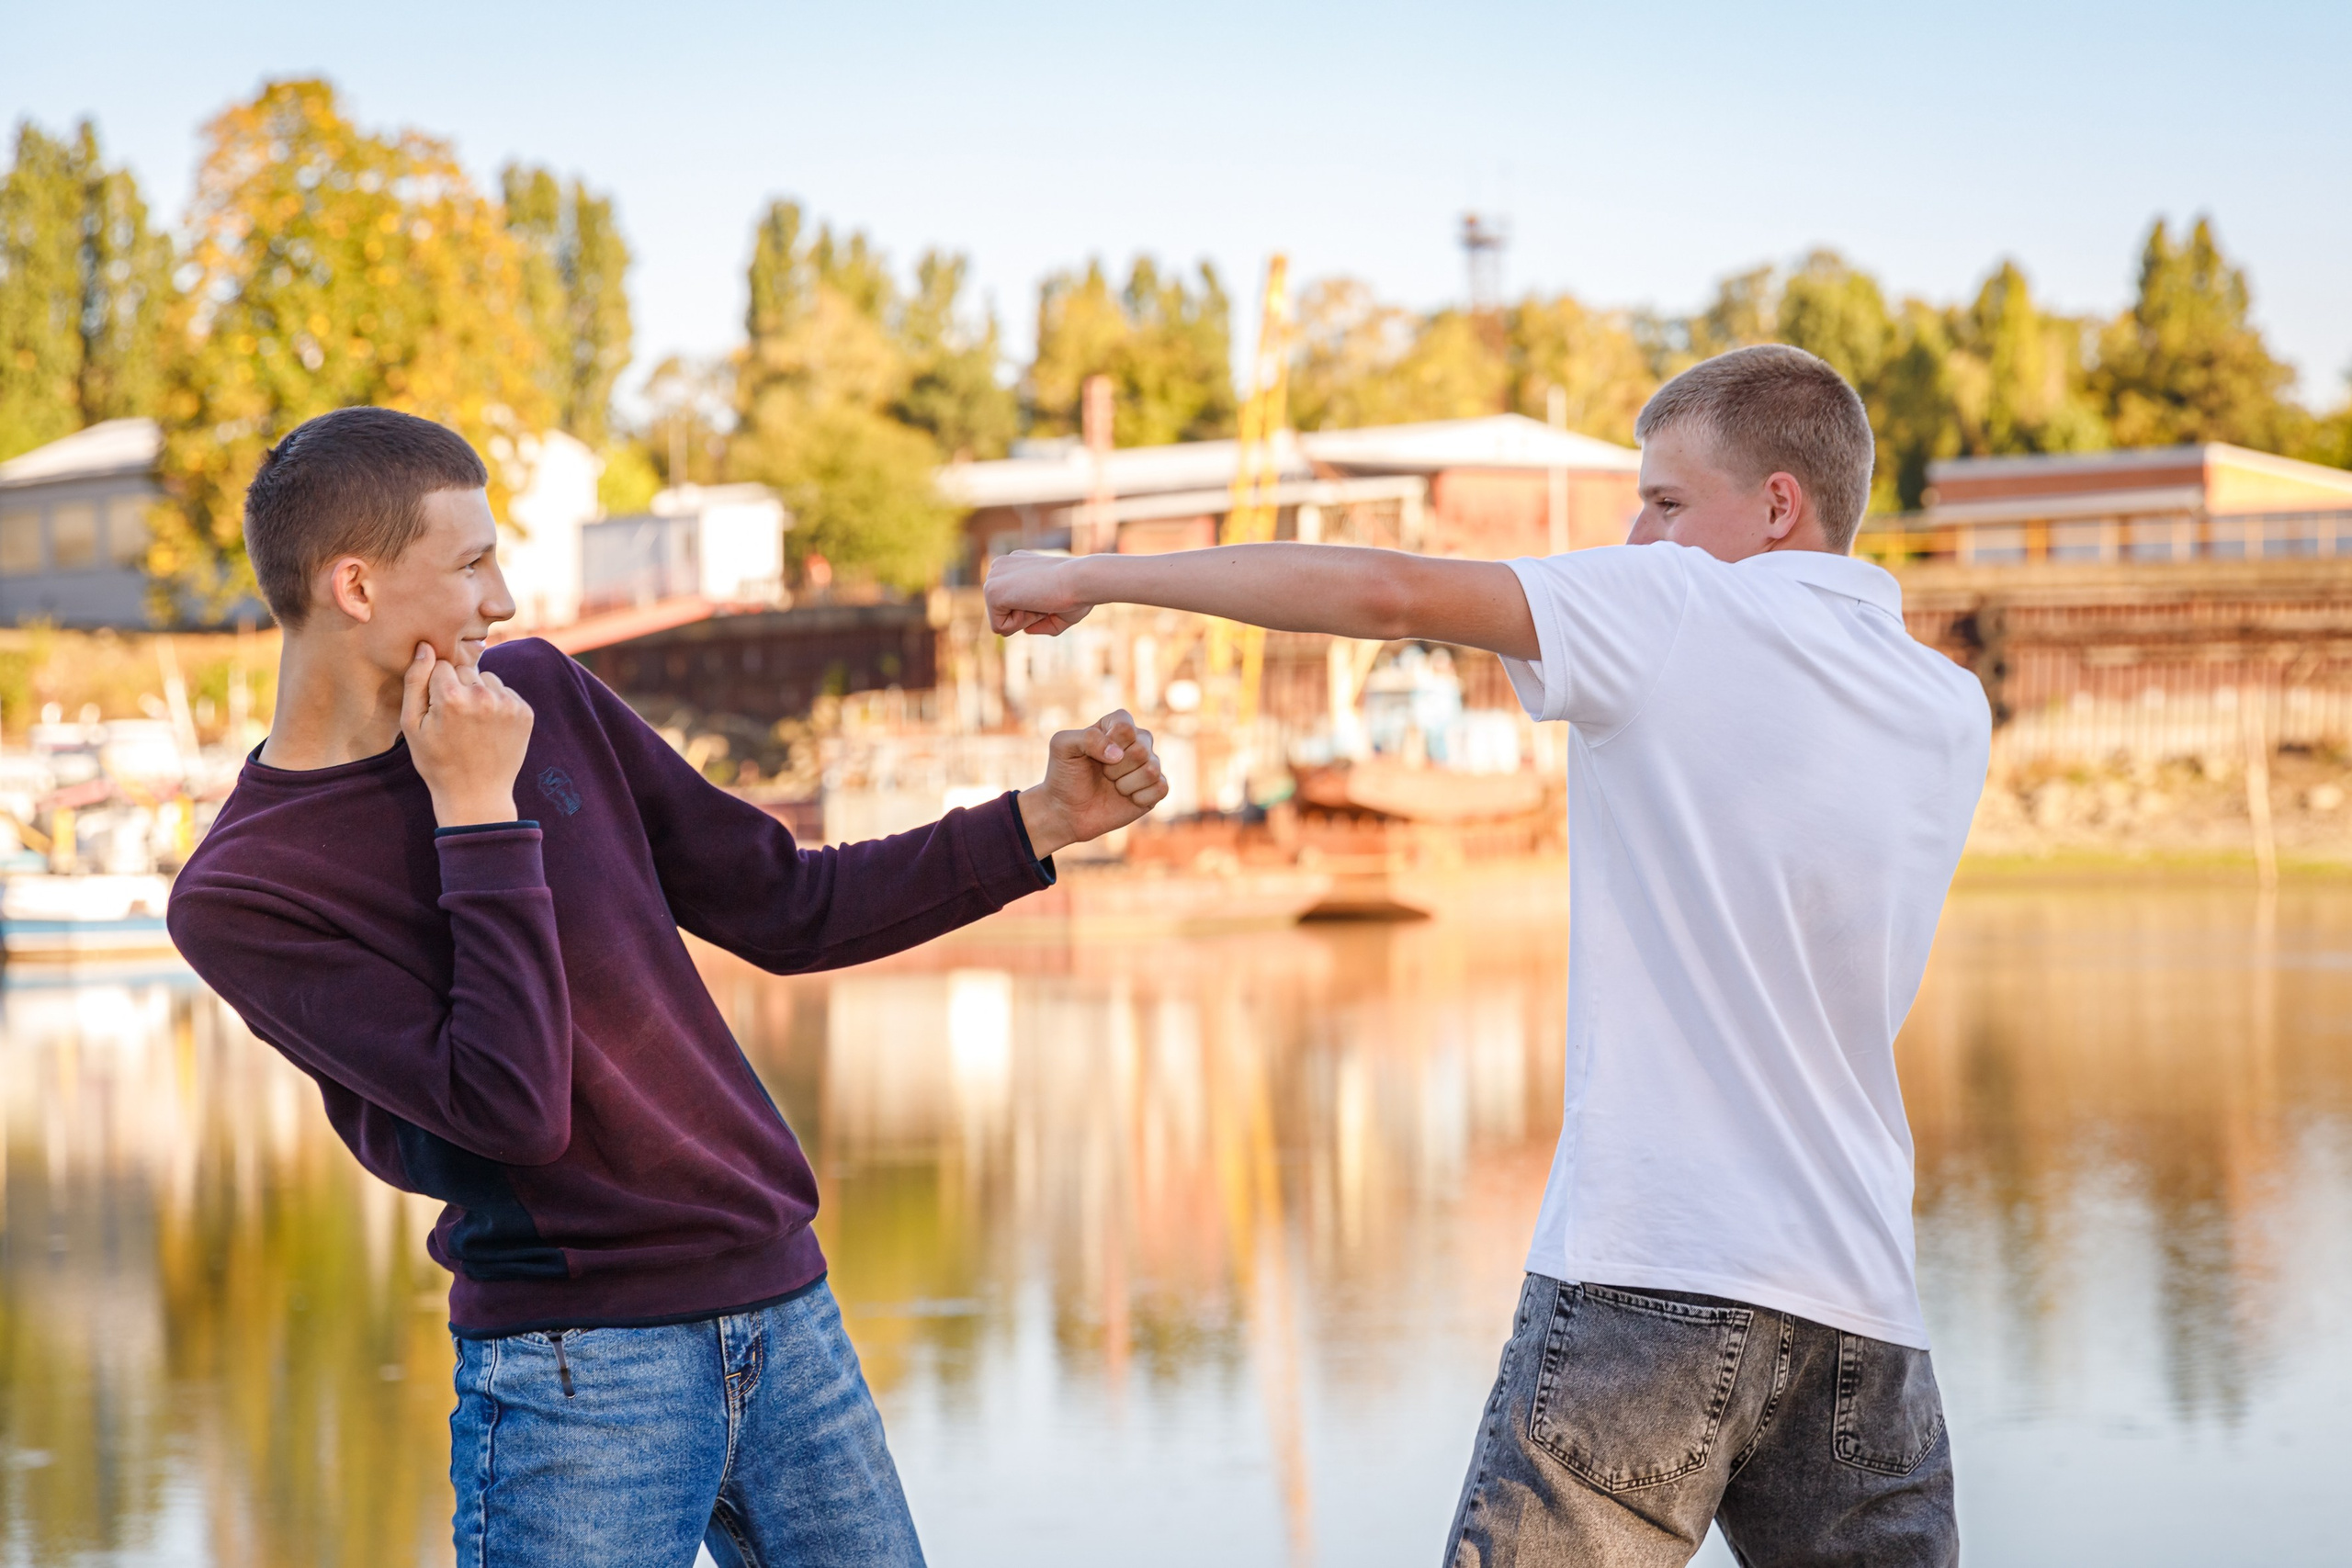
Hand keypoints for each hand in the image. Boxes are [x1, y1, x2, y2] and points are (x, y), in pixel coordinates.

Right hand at [401, 640, 534, 826]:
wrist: (477, 794)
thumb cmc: (437, 761)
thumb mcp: (412, 725)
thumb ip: (415, 681)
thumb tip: (425, 646)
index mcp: (451, 696)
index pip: (441, 665)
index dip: (435, 686)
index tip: (437, 709)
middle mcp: (482, 696)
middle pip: (465, 670)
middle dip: (457, 687)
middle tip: (455, 719)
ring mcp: (508, 704)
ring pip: (487, 679)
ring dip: (479, 694)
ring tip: (472, 724)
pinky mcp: (525, 712)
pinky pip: (506, 692)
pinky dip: (497, 704)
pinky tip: (490, 728)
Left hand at [986, 551, 1094, 636]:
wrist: (1082, 579)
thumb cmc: (1079, 593)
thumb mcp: (1061, 609)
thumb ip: (1043, 622)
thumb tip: (1026, 630)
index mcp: (1016, 564)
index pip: (1012, 603)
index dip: (1035, 610)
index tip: (1050, 594)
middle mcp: (1001, 566)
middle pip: (1003, 612)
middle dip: (1027, 615)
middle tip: (1047, 598)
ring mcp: (993, 576)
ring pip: (1000, 620)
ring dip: (1025, 619)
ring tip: (1041, 599)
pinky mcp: (991, 590)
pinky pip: (999, 627)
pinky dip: (1020, 623)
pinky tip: (1034, 603)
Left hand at [1017, 709, 1168, 857]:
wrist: (1067, 811)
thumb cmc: (1064, 775)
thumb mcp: (1062, 747)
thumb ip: (1087, 738)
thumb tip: (1118, 754)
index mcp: (1117, 726)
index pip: (1125, 725)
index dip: (1108, 743)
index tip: (1091, 755)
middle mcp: (1138, 741)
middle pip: (1140, 749)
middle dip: (1115, 768)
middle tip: (1103, 774)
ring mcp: (1148, 765)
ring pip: (1152, 770)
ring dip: (1126, 784)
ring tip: (1114, 786)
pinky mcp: (1155, 789)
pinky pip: (1162, 788)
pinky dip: (1139, 797)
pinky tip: (1127, 798)